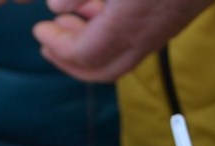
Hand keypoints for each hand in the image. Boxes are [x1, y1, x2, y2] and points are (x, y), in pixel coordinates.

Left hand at [32, 0, 214, 81]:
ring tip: (70, 23)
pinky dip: (111, 33)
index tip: (40, 32)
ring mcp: (164, 29)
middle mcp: (148, 34)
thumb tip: (56, 6)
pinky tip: (102, 10)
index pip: (85, 55)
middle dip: (71, 61)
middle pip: (103, 70)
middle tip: (49, 42)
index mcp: (129, 22)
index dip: (58, 48)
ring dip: (90, 46)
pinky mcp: (175, 18)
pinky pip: (137, 40)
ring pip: (121, 56)